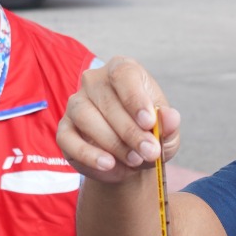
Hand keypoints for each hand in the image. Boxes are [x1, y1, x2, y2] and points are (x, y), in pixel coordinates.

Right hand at [58, 58, 179, 184]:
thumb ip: (170, 124)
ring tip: (134, 160)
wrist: (131, 158)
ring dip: (112, 142)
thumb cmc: (149, 136)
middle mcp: (95, 81)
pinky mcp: (64, 129)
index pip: (123, 75)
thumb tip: (171, 117)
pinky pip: (68, 139)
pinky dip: (88, 154)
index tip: (148, 122)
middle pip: (107, 101)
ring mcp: (76, 104)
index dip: (135, 99)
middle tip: (149, 152)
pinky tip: (107, 165)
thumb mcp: (166, 133)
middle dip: (130, 131)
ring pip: (86, 117)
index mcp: (123, 71)